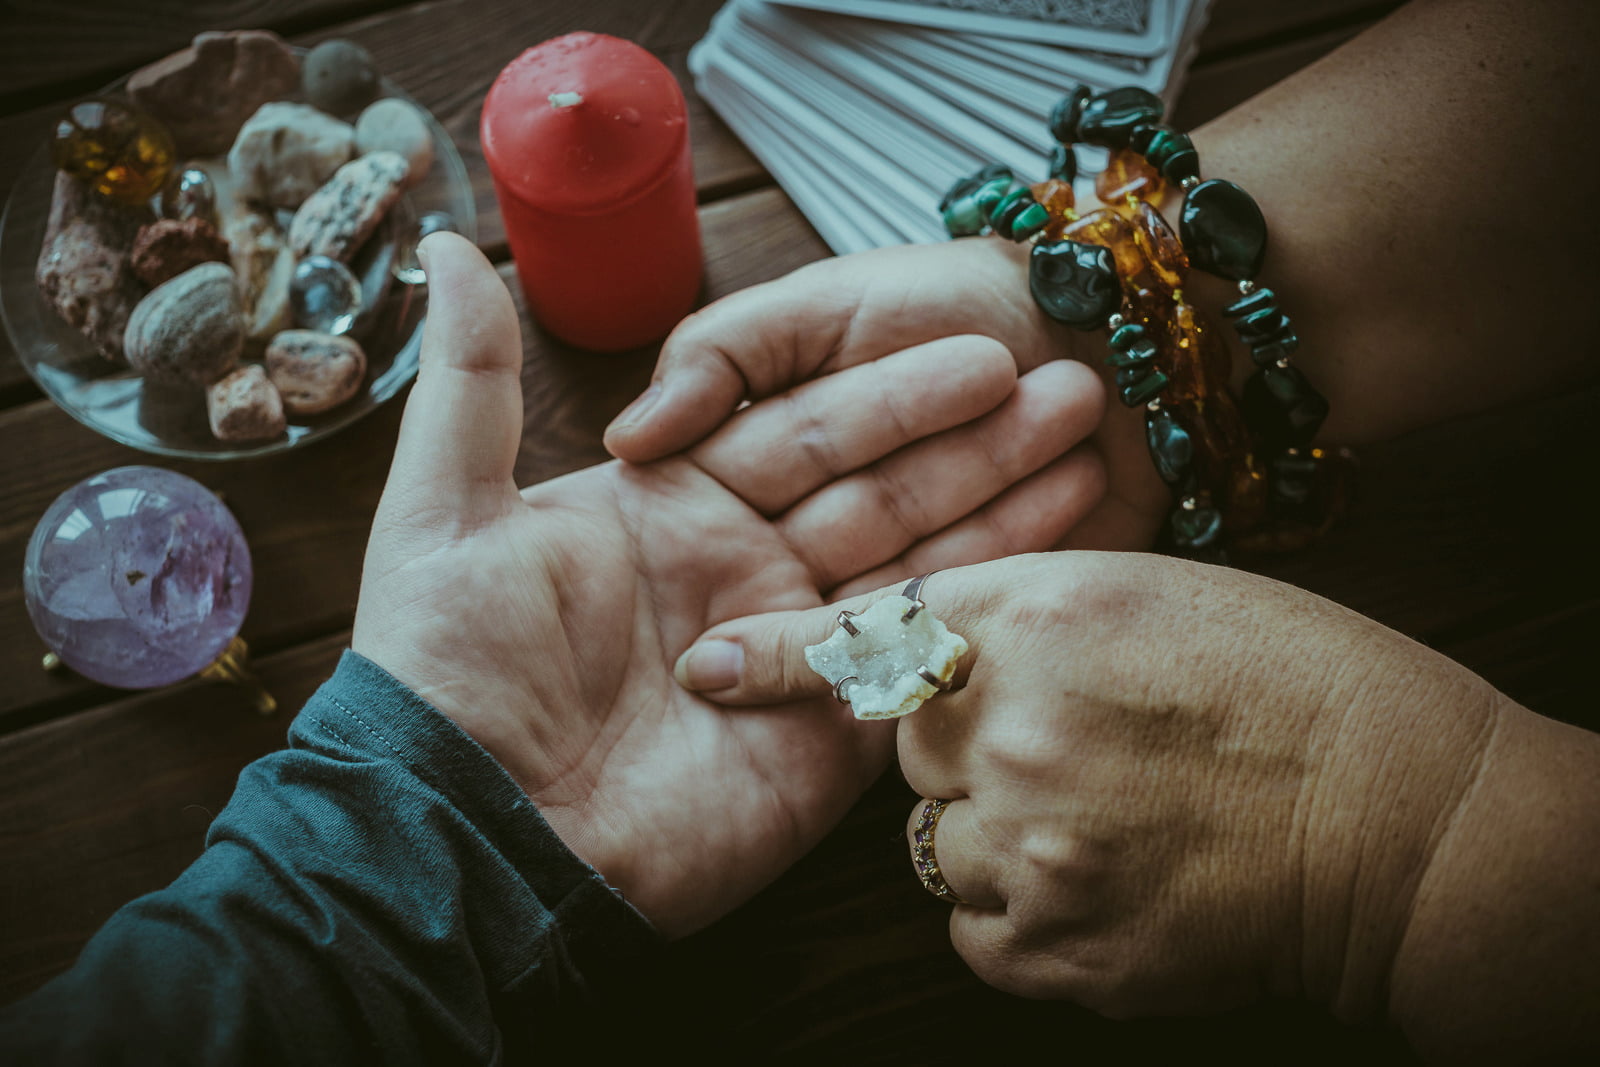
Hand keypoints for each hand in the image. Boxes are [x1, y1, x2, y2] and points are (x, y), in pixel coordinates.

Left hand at [350, 233, 1107, 935]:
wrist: (475, 840)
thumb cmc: (446, 672)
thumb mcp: (445, 509)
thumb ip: (472, 381)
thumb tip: (453, 246)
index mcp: (670, 506)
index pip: (801, 423)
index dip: (891, 384)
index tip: (983, 341)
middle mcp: (742, 566)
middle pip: (876, 480)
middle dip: (973, 431)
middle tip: (1073, 379)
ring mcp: (791, 644)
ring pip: (914, 552)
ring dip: (1003, 498)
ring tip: (1097, 442)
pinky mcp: (827, 729)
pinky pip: (918, 647)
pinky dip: (988, 598)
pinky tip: (1065, 546)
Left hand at [672, 552, 1599, 1052]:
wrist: (1392, 817)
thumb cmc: (1285, 680)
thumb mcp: (1149, 592)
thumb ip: (1023, 606)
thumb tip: (923, 644)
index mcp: (1042, 612)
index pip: (875, 630)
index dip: (785, 654)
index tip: (707, 668)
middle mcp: (1014, 722)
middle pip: (909, 746)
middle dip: (960, 747)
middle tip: (1066, 749)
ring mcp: (1030, 841)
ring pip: (937, 842)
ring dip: (993, 832)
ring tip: (1102, 816)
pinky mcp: (1052, 943)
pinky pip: (975, 927)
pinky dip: (1019, 909)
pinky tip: (1105, 878)